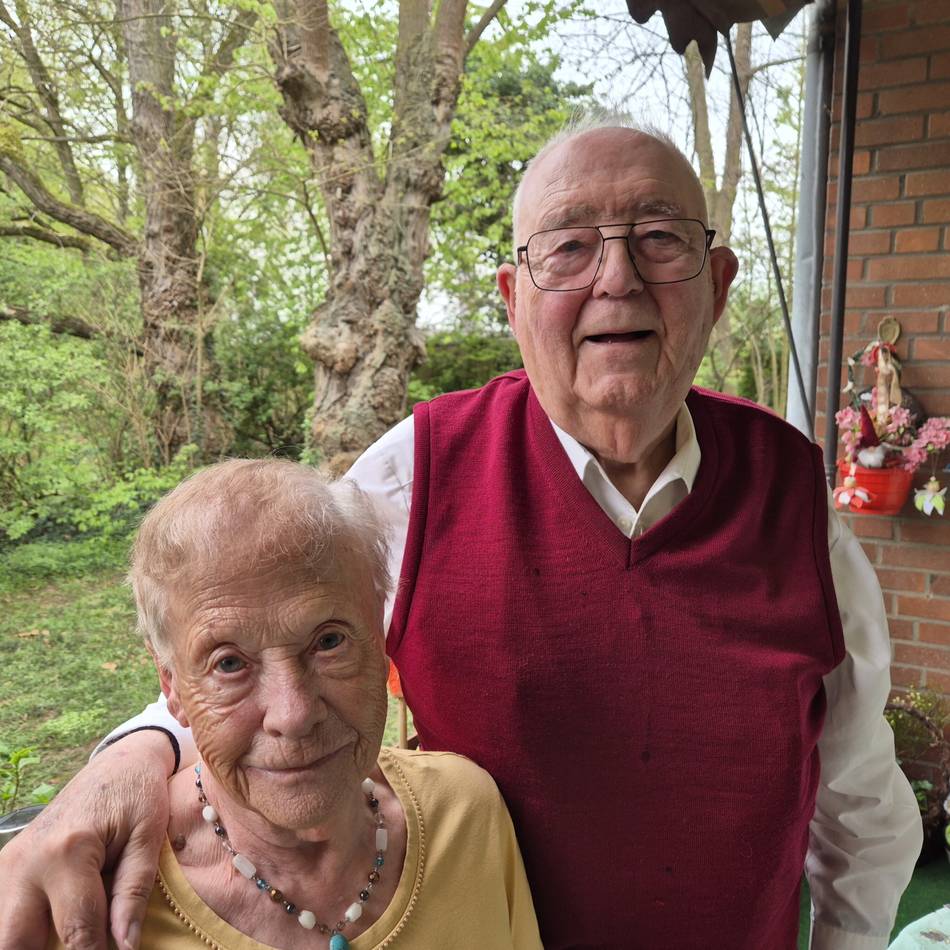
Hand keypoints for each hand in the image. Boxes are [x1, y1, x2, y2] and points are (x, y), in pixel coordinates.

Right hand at [0, 729, 174, 949]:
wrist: (117, 762)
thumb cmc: (138, 793)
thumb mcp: (149, 836)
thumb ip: (133, 892)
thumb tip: (124, 948)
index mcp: (67, 851)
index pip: (76, 930)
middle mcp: (27, 861)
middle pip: (18, 942)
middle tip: (88, 949)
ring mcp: (9, 863)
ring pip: (5, 934)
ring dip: (32, 943)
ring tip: (71, 941)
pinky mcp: (6, 866)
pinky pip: (4, 913)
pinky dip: (23, 929)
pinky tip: (51, 930)